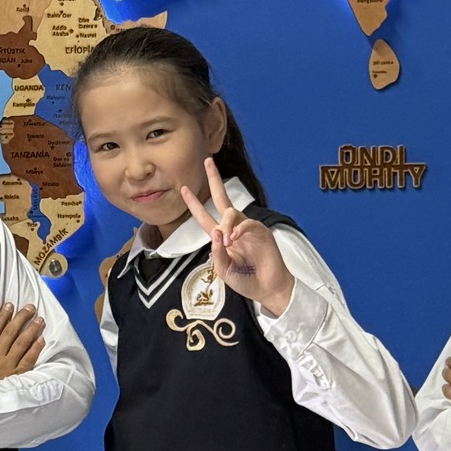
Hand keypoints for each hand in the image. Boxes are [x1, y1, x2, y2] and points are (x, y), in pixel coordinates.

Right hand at [0, 303, 44, 380]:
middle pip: (9, 333)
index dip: (2, 317)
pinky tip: (41, 339)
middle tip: (30, 308)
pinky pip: (28, 359)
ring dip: (30, 330)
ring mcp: (7, 366)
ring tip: (39, 320)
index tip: (10, 305)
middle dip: (20, 318)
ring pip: (20, 343)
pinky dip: (35, 348)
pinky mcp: (18, 376)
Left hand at [180, 160, 293, 313]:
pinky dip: (239, 229)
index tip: (183, 188)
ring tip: (227, 241)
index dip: (194, 204)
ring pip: (232, 212)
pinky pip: (247, 223)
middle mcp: (233, 228)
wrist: (267, 289)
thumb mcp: (224, 271)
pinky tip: (235, 238)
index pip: (204, 217)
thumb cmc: (245, 281)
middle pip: (221, 199)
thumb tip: (216, 233)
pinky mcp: (261, 231)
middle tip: (207, 161)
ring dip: (226, 224)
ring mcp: (247, 228)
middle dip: (213, 180)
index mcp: (221, 237)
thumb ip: (217, 255)